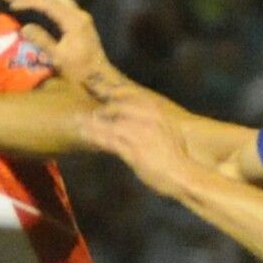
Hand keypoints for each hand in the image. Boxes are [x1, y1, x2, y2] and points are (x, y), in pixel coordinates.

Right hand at [2, 0, 131, 100]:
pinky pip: (61, 2)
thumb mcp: (58, 58)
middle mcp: (78, 13)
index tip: (11, 2)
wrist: (99, 75)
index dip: (28, 0)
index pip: (48, 3)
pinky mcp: (79, 19)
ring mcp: (80, 15)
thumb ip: (42, 41)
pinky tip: (35, 1)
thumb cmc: (79, 70)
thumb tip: (24, 28)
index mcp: (74, 21)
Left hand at [84, 97, 199, 199]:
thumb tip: (146, 122)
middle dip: (100, 106)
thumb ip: (155, 124)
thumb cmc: (177, 157)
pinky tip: (83, 133)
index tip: (98, 88)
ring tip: (77, 119)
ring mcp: (138, 133)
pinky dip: (94, 135)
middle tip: (87, 107)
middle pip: (116, 105)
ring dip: (92, 120)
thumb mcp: (169, 133)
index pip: (129, 95)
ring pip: (109, 122)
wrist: (184, 174)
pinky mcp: (132, 150)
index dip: (111, 91)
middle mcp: (147, 118)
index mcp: (156, 112)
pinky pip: (108, 140)